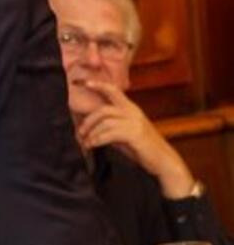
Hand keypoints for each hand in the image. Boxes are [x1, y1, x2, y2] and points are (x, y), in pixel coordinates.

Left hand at [79, 80, 194, 198]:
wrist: (164, 161)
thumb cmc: (142, 148)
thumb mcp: (125, 133)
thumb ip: (111, 126)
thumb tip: (89, 127)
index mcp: (131, 109)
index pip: (114, 91)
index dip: (100, 85)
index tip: (86, 82)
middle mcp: (133, 112)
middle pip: (104, 110)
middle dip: (88, 120)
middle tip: (80, 132)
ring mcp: (135, 122)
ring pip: (105, 122)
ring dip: (92, 133)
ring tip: (86, 143)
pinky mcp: (135, 134)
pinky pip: (109, 134)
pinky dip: (98, 140)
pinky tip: (93, 145)